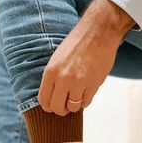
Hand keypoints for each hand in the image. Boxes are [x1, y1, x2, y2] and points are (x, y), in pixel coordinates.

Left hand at [38, 0, 135, 115]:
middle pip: (57, 108)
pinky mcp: (92, 85)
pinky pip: (85, 103)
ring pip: (72, 108)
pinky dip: (85, 100)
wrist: (98, 32)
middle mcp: (62, 79)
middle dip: (61, 110)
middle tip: (65, 105)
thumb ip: (53, 78)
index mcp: (50, 72)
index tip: (53, 106)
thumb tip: (51, 98)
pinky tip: (86, 90)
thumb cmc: (77, 45)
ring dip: (74, 105)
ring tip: (77, 94)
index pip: (44, 100)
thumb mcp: (57, 59)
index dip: (48, 107)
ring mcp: (78, 83)